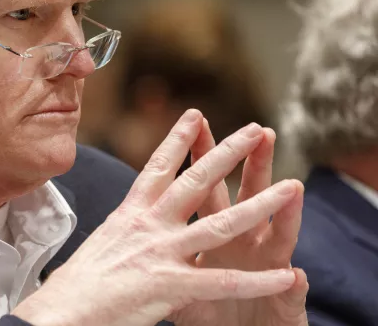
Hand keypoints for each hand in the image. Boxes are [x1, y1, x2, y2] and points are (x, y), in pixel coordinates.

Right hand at [12, 110, 301, 325]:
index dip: (177, 139)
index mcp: (130, 213)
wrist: (60, 311)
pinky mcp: (168, 285)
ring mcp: (160, 252)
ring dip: (260, 205)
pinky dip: (255, 281)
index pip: (158, 167)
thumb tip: (133, 225)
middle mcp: (148, 224)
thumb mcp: (103, 243)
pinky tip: (283, 275)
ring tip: (292, 187)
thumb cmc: (76, 284)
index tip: (194, 114)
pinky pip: (220, 281)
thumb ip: (127, 230)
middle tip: (255, 129)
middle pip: (195, 181)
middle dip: (228, 152)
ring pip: (220, 224)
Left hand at [168, 120, 307, 325]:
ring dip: (285, 214)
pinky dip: (290, 286)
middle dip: (250, 165)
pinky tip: (294, 275)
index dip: (198, 156)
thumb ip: (164, 252)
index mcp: (213, 235)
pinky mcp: (282, 304)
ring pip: (278, 236)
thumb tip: (134, 229)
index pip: (203, 188)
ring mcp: (265, 271)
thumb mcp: (177, 280)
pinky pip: (287, 296)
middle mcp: (243, 245)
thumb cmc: (206, 311)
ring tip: (293, 187)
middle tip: (256, 130)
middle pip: (243, 197)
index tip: (194, 121)